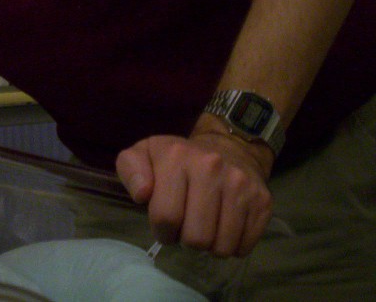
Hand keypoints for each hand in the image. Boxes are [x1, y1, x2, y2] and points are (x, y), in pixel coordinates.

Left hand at [115, 131, 273, 256]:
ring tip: (204, 227)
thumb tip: (142, 194)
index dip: (162, 230)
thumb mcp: (145, 154)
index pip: (166, 217)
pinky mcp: (262, 201)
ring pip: (222, 246)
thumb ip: (130, 170)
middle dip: (186, 240)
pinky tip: (224, 227)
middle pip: (196, 238)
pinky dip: (232, 245)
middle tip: (185, 226)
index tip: (164, 224)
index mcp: (177, 156)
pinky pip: (244, 246)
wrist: (228, 147)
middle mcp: (212, 167)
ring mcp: (241, 184)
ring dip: (209, 245)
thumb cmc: (177, 159)